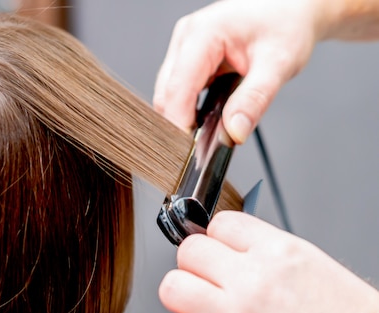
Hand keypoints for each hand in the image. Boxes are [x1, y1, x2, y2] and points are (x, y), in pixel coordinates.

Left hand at [151, 211, 378, 312]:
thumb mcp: (313, 266)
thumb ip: (268, 255)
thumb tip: (233, 250)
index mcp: (279, 251)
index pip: (220, 223)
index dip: (216, 242)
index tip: (220, 258)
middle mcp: (253, 279)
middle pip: (189, 251)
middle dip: (195, 269)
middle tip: (210, 287)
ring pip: (172, 287)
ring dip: (180, 300)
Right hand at [153, 0, 317, 142]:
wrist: (292, 8)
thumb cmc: (286, 24)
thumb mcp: (278, 64)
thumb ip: (254, 100)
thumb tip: (234, 132)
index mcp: (203, 33)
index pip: (176, 89)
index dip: (179, 124)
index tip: (190, 152)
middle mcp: (186, 38)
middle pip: (166, 94)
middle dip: (179, 123)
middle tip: (202, 148)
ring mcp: (184, 47)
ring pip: (168, 94)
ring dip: (183, 115)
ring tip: (207, 132)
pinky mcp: (188, 57)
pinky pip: (178, 89)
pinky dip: (188, 107)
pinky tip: (205, 117)